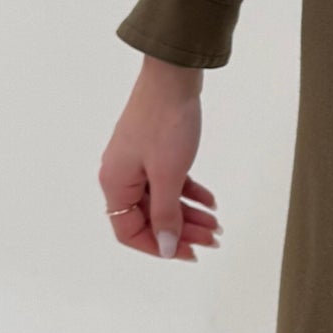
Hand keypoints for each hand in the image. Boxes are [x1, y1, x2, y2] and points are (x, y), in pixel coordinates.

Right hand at [99, 56, 222, 261]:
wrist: (173, 78)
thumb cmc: (166, 124)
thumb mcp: (168, 175)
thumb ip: (166, 214)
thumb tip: (167, 247)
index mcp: (115, 183)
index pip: (129, 231)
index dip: (158, 247)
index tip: (187, 254)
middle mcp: (121, 175)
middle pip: (149, 217)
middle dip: (182, 232)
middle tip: (212, 241)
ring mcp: (138, 162)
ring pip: (163, 200)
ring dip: (189, 215)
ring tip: (217, 225)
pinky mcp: (154, 150)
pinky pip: (170, 182)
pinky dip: (189, 193)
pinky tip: (211, 201)